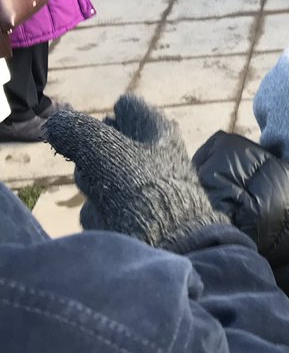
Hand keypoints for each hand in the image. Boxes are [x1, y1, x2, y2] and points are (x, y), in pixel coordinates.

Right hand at [45, 94, 221, 249]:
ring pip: (99, 178)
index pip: (125, 107)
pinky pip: (104, 206)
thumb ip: (77, 132)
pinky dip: (103, 214)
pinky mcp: (136, 215)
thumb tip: (55, 124)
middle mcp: (154, 154)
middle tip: (100, 171)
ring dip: (95, 188)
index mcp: (158, 129)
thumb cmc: (143, 190)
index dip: (105, 118)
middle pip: (105, 146)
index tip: (99, 135)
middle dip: (93, 160)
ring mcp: (144, 186)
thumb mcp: (105, 152)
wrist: (170, 245)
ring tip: (110, 199)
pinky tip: (113, 222)